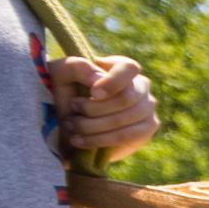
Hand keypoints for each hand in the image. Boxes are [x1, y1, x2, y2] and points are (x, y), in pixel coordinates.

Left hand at [46, 54, 160, 156]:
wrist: (69, 122)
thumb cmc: (65, 92)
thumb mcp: (61, 73)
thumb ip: (78, 68)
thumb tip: (98, 79)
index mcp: (122, 67)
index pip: (129, 68)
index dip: (112, 82)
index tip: (93, 93)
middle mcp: (140, 86)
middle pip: (126, 98)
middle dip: (94, 108)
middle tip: (73, 109)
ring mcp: (147, 108)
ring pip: (124, 119)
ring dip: (92, 125)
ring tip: (71, 126)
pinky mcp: (146, 129)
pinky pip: (126, 136)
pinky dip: (100, 140)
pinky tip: (80, 140)